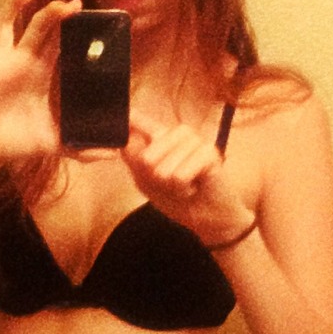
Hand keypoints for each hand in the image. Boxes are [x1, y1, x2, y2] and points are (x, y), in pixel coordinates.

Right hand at [0, 0, 81, 164]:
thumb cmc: (15, 143)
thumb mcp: (53, 143)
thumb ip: (82, 148)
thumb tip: (112, 155)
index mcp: (40, 74)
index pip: (58, 43)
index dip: (70, 28)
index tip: (85, 15)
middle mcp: (21, 62)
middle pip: (40, 28)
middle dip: (54, 14)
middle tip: (72, 4)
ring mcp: (0, 61)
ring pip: (7, 23)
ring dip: (16, 5)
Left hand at [121, 110, 253, 244]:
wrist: (207, 219)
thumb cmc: (179, 199)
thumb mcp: (147, 182)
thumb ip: (134, 159)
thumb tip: (124, 137)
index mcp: (162, 138)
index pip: (139, 121)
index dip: (130, 119)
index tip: (123, 114)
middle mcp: (178, 134)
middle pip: (147, 157)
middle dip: (156, 181)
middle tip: (172, 184)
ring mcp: (195, 140)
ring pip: (164, 168)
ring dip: (172, 187)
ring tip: (185, 187)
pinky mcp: (209, 152)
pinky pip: (180, 176)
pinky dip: (184, 190)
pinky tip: (195, 188)